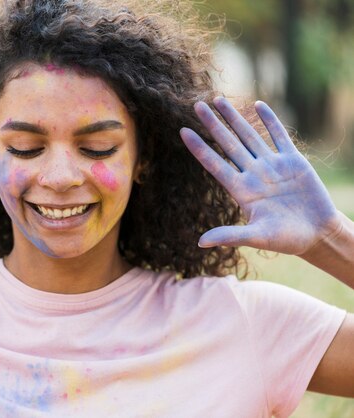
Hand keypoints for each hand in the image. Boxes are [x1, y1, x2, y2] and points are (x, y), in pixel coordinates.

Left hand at [179, 97, 340, 254]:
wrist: (317, 234)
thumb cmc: (286, 239)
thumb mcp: (257, 237)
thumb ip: (230, 236)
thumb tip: (200, 243)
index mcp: (241, 190)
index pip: (214, 164)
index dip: (199, 147)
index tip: (182, 131)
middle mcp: (253, 174)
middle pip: (227, 144)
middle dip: (212, 124)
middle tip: (195, 105)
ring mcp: (272, 166)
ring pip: (249, 135)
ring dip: (234, 117)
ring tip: (218, 99)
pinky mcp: (293, 161)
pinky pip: (278, 136)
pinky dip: (269, 120)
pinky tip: (257, 105)